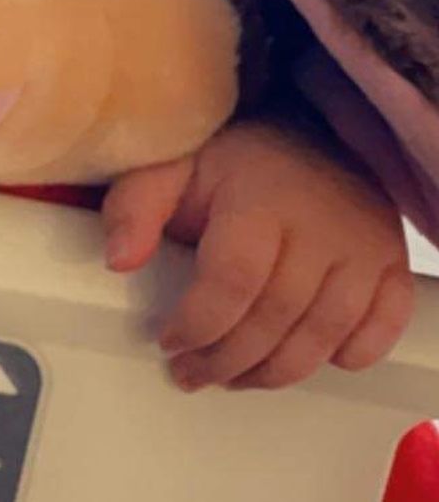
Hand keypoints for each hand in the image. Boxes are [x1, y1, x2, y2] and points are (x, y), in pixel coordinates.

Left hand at [102, 122, 413, 389]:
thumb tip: (118, 260)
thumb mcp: (171, 167)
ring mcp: (365, 245)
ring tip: (232, 377)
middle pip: (275, 316)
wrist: (305, 134)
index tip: (169, 342)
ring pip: (324, 335)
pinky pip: (380, 328)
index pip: (234, 279)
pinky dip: (345, 356)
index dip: (199, 323)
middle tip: (191, 373)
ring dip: (273, 371)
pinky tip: (301, 357)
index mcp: (260, 197)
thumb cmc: (230, 161)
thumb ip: (135, 207)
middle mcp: (321, 223)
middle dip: (226, 359)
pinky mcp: (393, 262)